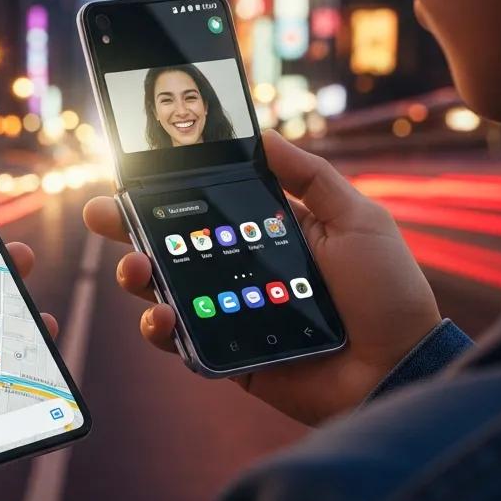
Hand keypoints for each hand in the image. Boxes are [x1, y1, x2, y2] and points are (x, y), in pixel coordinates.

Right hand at [83, 130, 440, 425]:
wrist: (398, 366)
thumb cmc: (386, 290)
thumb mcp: (356, 217)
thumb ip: (309, 175)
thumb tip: (261, 133)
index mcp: (261, 235)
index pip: (201, 208)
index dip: (162, 192)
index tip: (130, 175)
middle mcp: (236, 271)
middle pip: (168, 246)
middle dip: (127, 229)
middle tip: (102, 216)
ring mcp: (226, 313)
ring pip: (163, 290)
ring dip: (136, 276)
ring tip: (134, 267)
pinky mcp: (224, 355)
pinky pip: (180, 341)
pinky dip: (161, 329)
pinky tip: (161, 316)